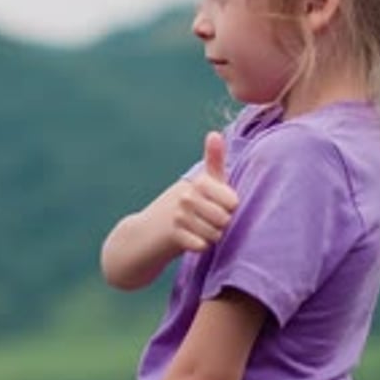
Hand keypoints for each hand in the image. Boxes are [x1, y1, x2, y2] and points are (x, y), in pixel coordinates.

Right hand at [172, 131, 237, 251]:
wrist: (147, 231)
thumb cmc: (184, 204)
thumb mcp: (201, 182)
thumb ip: (213, 161)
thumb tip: (214, 133)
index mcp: (200, 181)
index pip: (232, 201)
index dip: (231, 209)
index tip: (221, 206)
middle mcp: (188, 195)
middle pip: (225, 219)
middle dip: (222, 224)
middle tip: (209, 221)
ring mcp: (179, 215)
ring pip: (215, 234)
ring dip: (212, 236)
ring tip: (200, 230)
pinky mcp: (173, 235)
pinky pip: (202, 245)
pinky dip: (200, 246)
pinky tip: (191, 239)